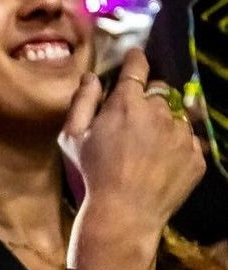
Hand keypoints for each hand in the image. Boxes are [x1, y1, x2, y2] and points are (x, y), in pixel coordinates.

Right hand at [59, 48, 204, 251]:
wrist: (125, 213)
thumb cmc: (93, 173)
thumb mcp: (73, 136)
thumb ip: (82, 100)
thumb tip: (91, 77)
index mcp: (127, 102)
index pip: (137, 67)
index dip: (136, 59)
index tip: (135, 57)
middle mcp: (159, 112)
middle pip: (160, 91)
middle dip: (148, 98)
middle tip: (134, 119)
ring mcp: (182, 134)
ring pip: (177, 116)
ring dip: (165, 123)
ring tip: (148, 147)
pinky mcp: (196, 156)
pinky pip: (189, 141)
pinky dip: (177, 146)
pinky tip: (160, 163)